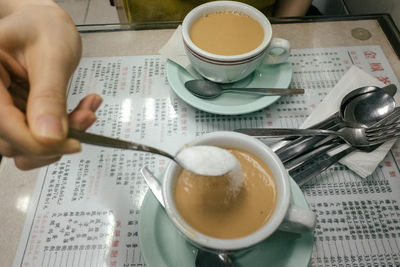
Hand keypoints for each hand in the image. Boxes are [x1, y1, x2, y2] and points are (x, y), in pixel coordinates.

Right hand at [0, 3, 101, 169]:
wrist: (47, 25)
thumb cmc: (45, 28)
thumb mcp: (51, 56)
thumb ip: (49, 96)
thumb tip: (50, 137)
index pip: (4, 124)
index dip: (37, 142)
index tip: (73, 142)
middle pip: (12, 142)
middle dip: (54, 139)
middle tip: (86, 116)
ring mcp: (5, 109)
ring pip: (27, 146)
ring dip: (62, 137)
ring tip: (87, 111)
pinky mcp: (20, 116)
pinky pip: (40, 137)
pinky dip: (65, 130)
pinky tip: (83, 110)